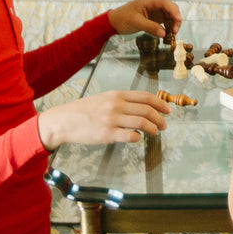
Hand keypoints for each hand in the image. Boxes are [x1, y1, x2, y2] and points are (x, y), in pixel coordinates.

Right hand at [38, 88, 167, 150]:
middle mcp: (116, 105)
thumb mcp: (104, 99)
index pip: (146, 97)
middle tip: (164, 126)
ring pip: (142, 123)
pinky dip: (138, 137)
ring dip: (153, 128)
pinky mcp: (107, 134)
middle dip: (160, 119)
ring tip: (155, 132)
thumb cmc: (83, 111)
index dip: (160, 104)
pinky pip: (130, 136)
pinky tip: (137, 138)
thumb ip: (121, 102)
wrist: (64, 121)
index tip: (168, 110)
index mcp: (117, 95)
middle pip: (147, 110)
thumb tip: (141, 108)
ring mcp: (112, 119)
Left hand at [108, 0, 181, 38]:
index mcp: (149, 0)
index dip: (174, 11)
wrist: (114, 22)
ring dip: (172, 24)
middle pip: (170, 8)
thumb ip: (151, 27)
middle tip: (175, 31)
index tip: (178, 21)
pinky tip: (167, 34)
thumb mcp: (136, 23)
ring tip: (172, 34)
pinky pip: (164, 20)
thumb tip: (164, 33)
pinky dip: (168, 27)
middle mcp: (153, 4)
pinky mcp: (154, 17)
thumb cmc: (122, 18)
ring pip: (169, 15)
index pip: (166, 3)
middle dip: (175, 19)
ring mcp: (154, 10)